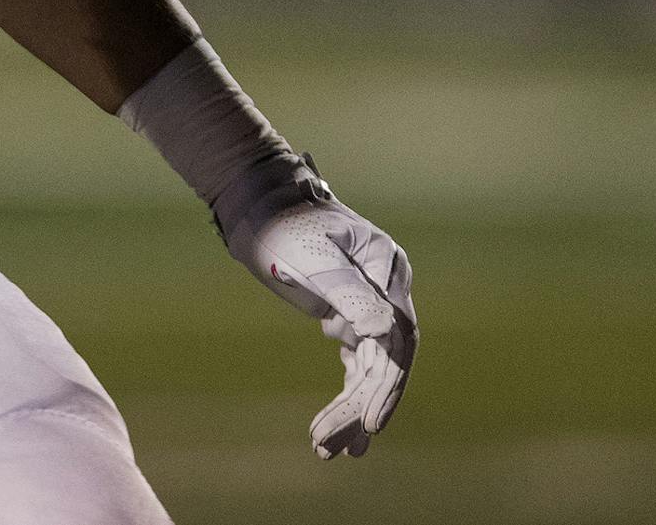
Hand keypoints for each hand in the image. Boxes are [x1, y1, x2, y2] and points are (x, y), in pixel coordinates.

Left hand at [218, 164, 418, 458]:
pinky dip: (347, 395)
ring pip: (370, 370)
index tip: (369, 422)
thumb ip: (347, 293)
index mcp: (387, 270)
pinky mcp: (350, 318)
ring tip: (328, 450)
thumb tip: (385, 330)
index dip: (388, 386)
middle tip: (331, 447)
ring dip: (351, 410)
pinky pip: (357, 366)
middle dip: (361, 408)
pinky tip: (337, 431)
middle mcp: (386, 290)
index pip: (399, 340)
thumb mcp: (311, 257)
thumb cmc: (282, 224)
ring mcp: (370, 306)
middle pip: (385, 362)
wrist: (257, 205)